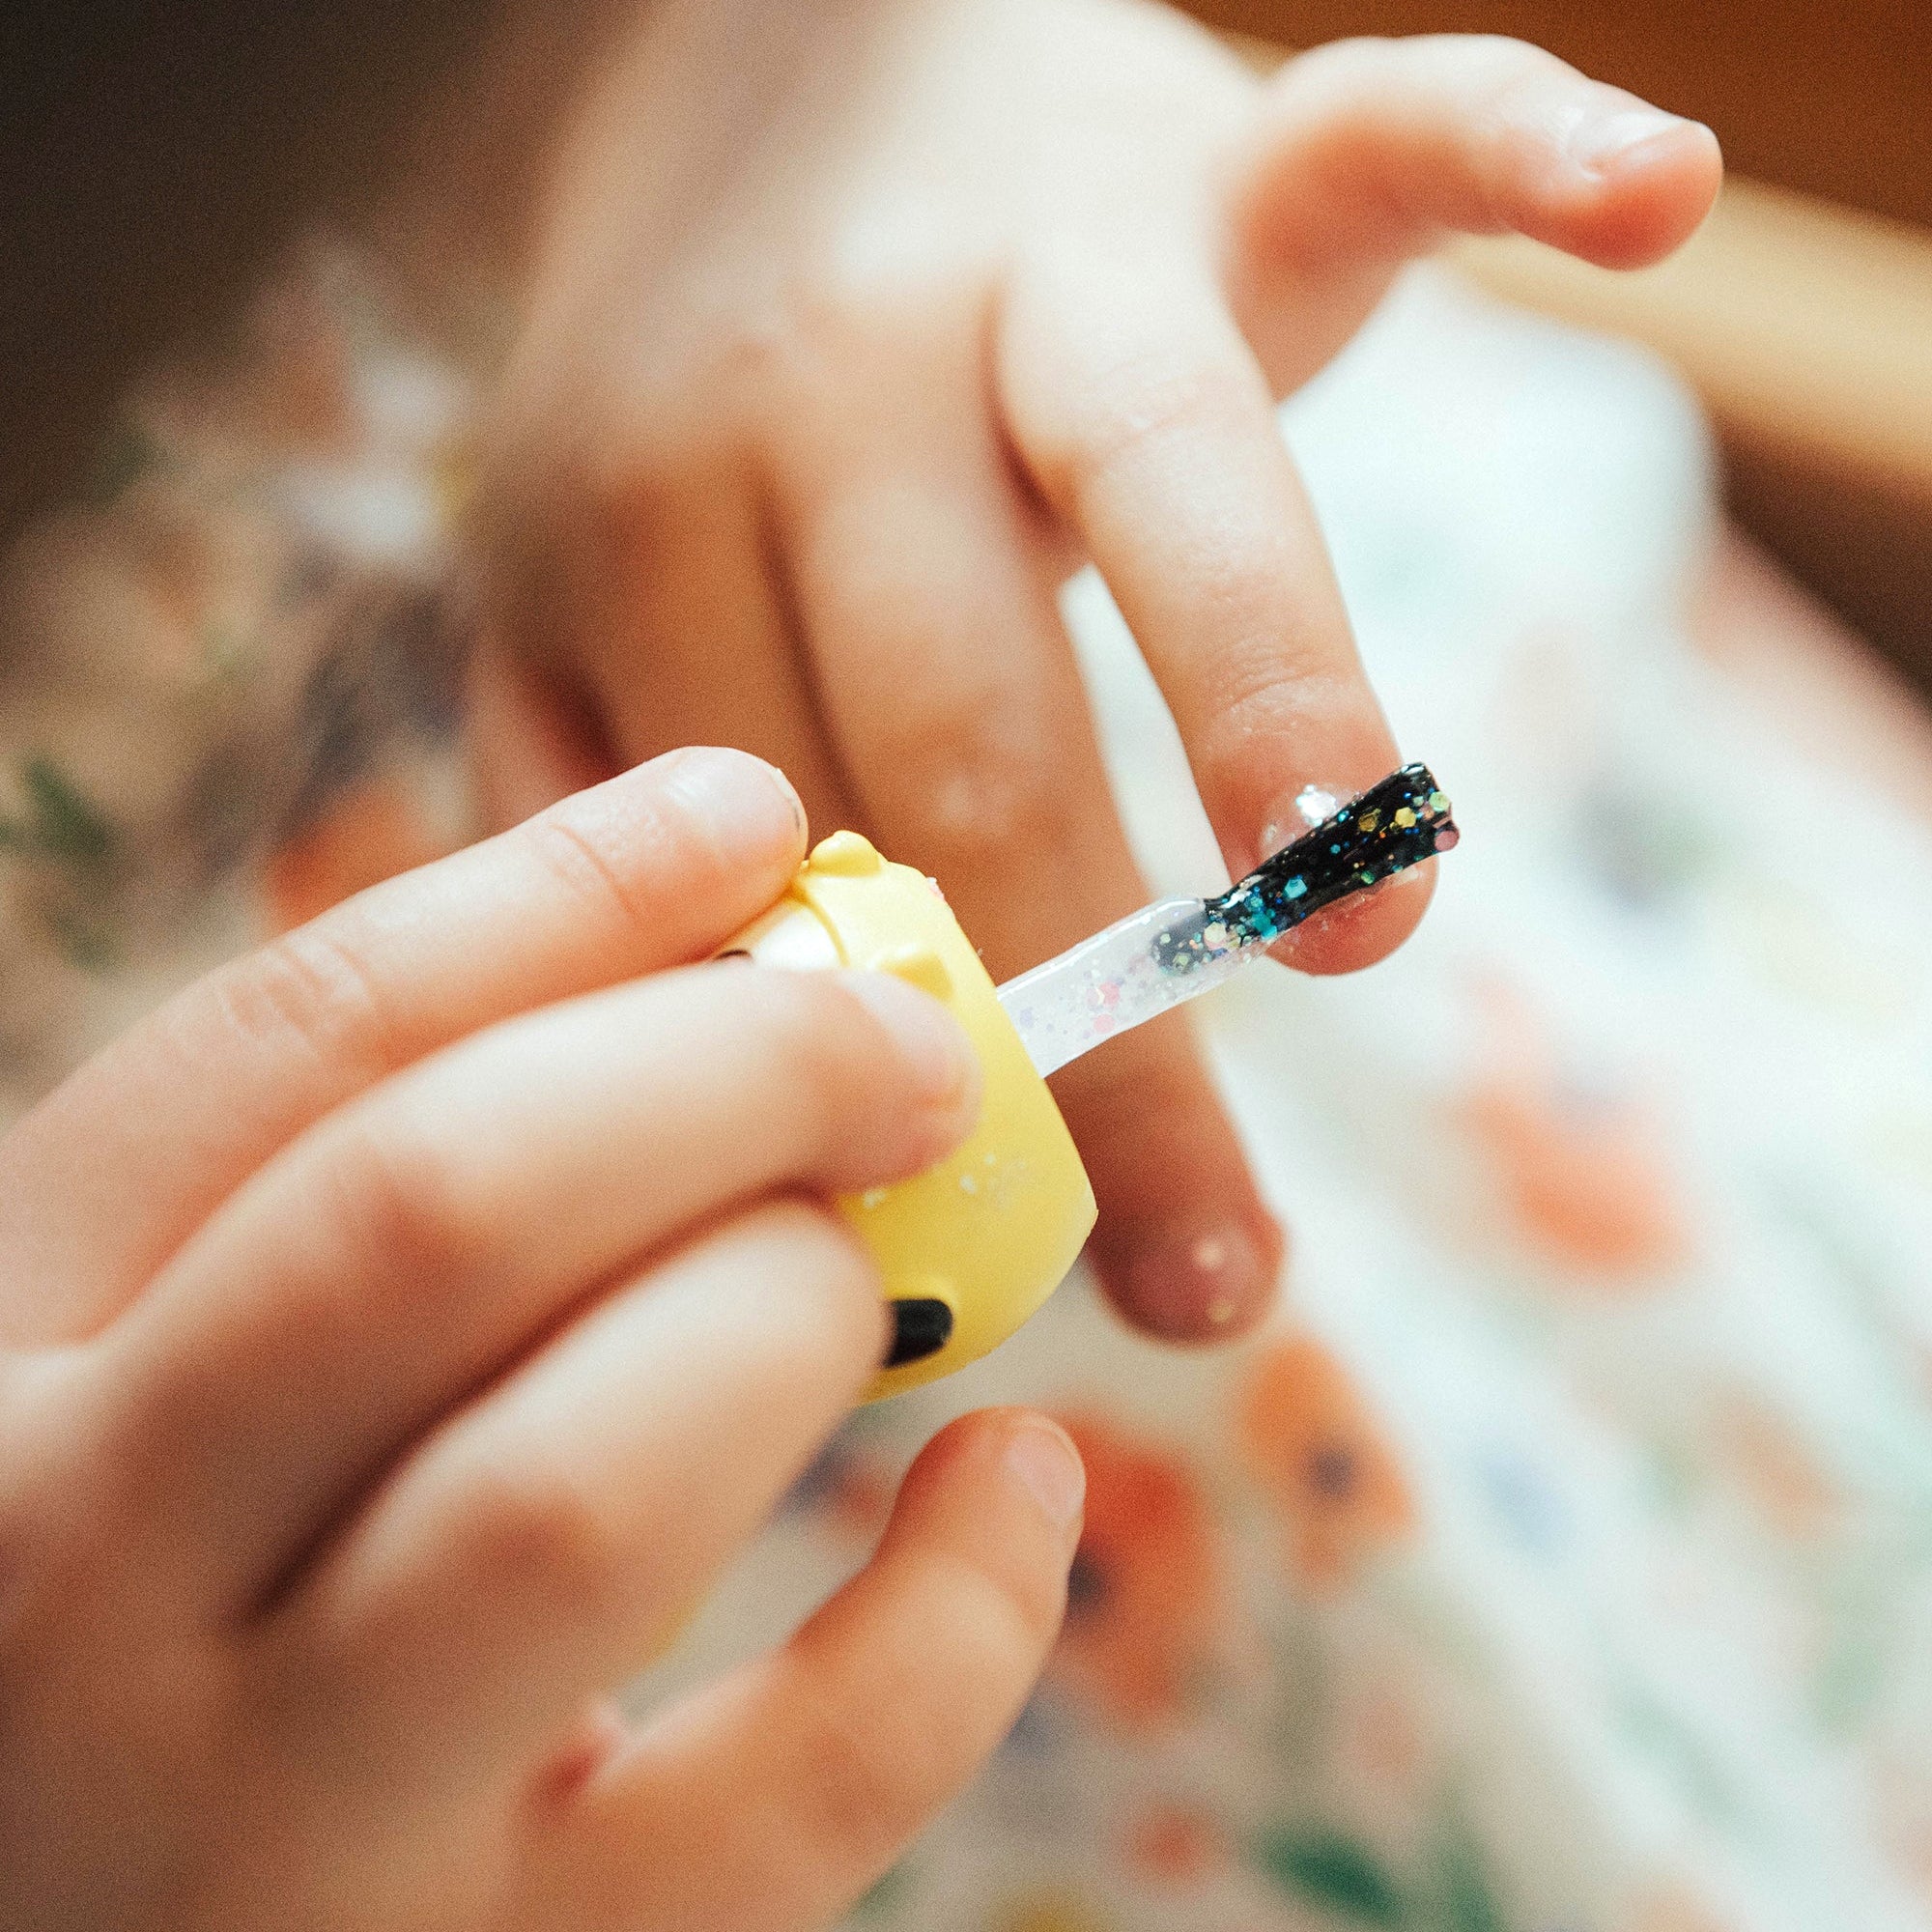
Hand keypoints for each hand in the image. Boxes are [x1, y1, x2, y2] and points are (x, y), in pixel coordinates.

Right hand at [0, 747, 1083, 1931]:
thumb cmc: (210, 1607)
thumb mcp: (204, 1366)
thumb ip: (382, 1172)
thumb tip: (719, 923)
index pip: (291, 1049)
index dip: (559, 893)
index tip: (749, 814)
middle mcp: (72, 1597)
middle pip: (437, 1212)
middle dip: (730, 1069)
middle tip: (901, 1040)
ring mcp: (271, 1837)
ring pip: (579, 1491)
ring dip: (789, 1310)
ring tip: (870, 1279)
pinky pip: (796, 1786)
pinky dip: (964, 1609)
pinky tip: (1012, 1475)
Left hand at [472, 0, 1720, 1341]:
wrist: (729, 67)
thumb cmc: (680, 399)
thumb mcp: (560, 588)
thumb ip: (583, 795)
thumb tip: (674, 1067)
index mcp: (655, 525)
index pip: (791, 849)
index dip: (879, 1080)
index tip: (965, 1273)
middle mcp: (836, 391)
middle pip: (971, 743)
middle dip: (1093, 1039)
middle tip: (1207, 1278)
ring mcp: (1032, 260)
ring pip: (1165, 476)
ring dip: (1273, 688)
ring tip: (1364, 913)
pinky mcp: (1201, 163)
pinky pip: (1377, 138)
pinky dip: (1517, 153)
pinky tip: (1646, 205)